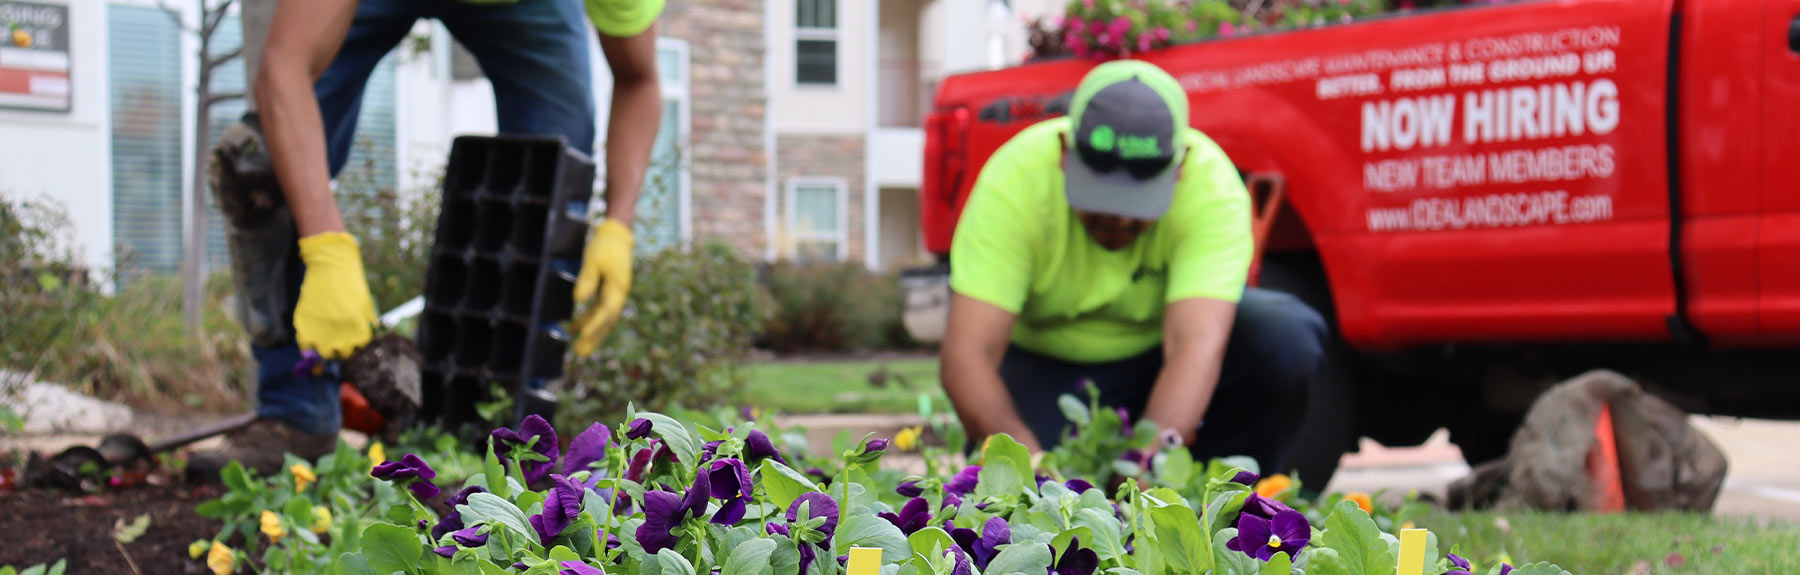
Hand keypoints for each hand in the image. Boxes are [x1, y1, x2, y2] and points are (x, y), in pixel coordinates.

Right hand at [293, 232, 377, 358]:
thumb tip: (363, 340)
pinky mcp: (304, 326)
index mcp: (359, 330)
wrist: (331, 267)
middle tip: (335, 343)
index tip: (349, 342)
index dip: (353, 347)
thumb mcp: (365, 305)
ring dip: (324, 349)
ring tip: (323, 339)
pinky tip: (311, 335)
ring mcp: (321, 332)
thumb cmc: (351, 284)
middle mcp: (341, 336)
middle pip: (341, 355)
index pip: (358, 350)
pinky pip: (304, 345)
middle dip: (339, 351)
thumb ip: (365, 324)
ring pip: (323, 353)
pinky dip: (307, 344)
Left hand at [572, 219, 633, 355]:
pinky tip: (575, 328)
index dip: (595, 324)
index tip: (583, 335)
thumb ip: (587, 280)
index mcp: (618, 287)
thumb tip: (577, 300)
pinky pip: (599, 309)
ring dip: (592, 333)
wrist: (617, 235)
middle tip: (582, 353)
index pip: (606, 310)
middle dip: (595, 337)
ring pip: (603, 318)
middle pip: (607, 320)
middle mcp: (618, 294)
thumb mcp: (593, 260)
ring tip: (580, 349)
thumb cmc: (605, 246)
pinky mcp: (608, 291)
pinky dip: (588, 319)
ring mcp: (614, 293)